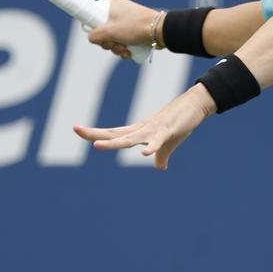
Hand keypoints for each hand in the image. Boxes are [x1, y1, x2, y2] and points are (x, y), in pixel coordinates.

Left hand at [73, 84, 215, 169]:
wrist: (196, 104)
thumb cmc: (180, 123)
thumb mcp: (168, 144)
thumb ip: (160, 155)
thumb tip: (160, 167)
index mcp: (139, 133)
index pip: (113, 133)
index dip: (95, 133)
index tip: (77, 129)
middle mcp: (141, 130)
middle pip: (115, 133)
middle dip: (95, 133)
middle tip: (76, 129)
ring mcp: (153, 130)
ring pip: (130, 139)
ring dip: (114, 142)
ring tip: (97, 145)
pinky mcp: (168, 131)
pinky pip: (158, 142)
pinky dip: (151, 147)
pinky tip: (144, 154)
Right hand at [88, 0, 158, 59]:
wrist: (159, 31)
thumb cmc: (134, 27)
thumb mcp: (109, 31)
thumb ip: (94, 35)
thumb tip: (92, 38)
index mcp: (111, 4)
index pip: (93, 17)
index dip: (95, 30)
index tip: (101, 37)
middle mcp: (118, 10)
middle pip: (103, 31)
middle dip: (109, 43)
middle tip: (115, 44)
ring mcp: (126, 21)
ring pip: (113, 38)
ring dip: (117, 48)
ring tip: (125, 50)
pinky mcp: (134, 30)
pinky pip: (123, 41)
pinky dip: (124, 48)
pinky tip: (129, 52)